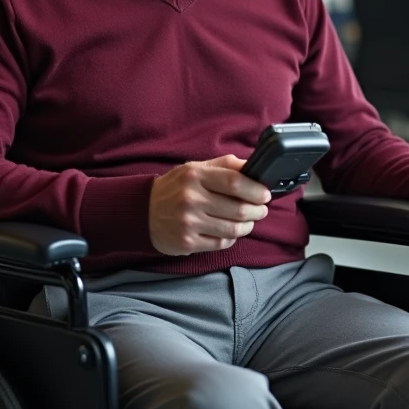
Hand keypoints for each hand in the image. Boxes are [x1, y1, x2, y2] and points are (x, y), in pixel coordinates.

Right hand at [149, 155, 270, 255]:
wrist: (142, 211)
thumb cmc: (176, 188)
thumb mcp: (196, 168)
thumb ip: (225, 165)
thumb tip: (254, 166)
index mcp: (195, 176)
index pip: (235, 182)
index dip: (256, 190)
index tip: (265, 194)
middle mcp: (190, 199)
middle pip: (238, 209)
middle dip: (258, 211)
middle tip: (261, 210)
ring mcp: (188, 222)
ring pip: (233, 229)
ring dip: (247, 226)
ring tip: (248, 221)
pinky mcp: (187, 242)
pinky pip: (221, 243)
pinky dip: (231, 238)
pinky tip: (229, 231)